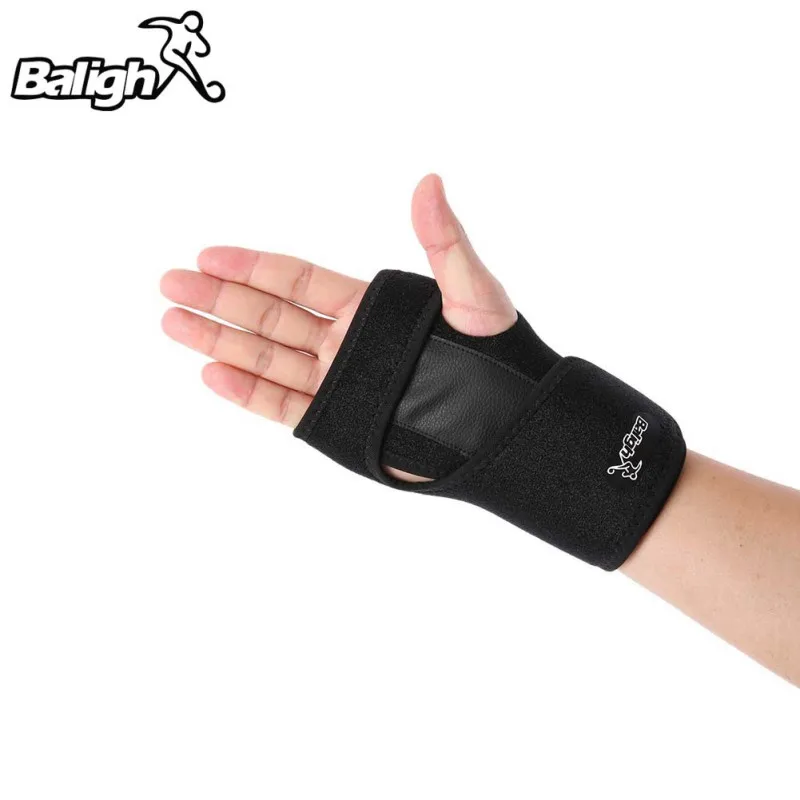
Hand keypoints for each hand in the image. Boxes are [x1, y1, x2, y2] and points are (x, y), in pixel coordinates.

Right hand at [160, 174, 516, 479]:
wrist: (505, 427)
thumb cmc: (499, 356)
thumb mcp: (473, 294)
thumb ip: (444, 242)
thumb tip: (429, 181)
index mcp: (367, 308)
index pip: (298, 280)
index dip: (252, 266)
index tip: (209, 253)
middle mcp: (345, 342)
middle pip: (269, 315)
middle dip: (219, 298)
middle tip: (170, 283)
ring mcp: (339, 383)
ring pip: (267, 359)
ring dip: (220, 341)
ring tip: (173, 322)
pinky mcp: (340, 424)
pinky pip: (285, 407)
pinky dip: (248, 393)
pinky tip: (212, 373)